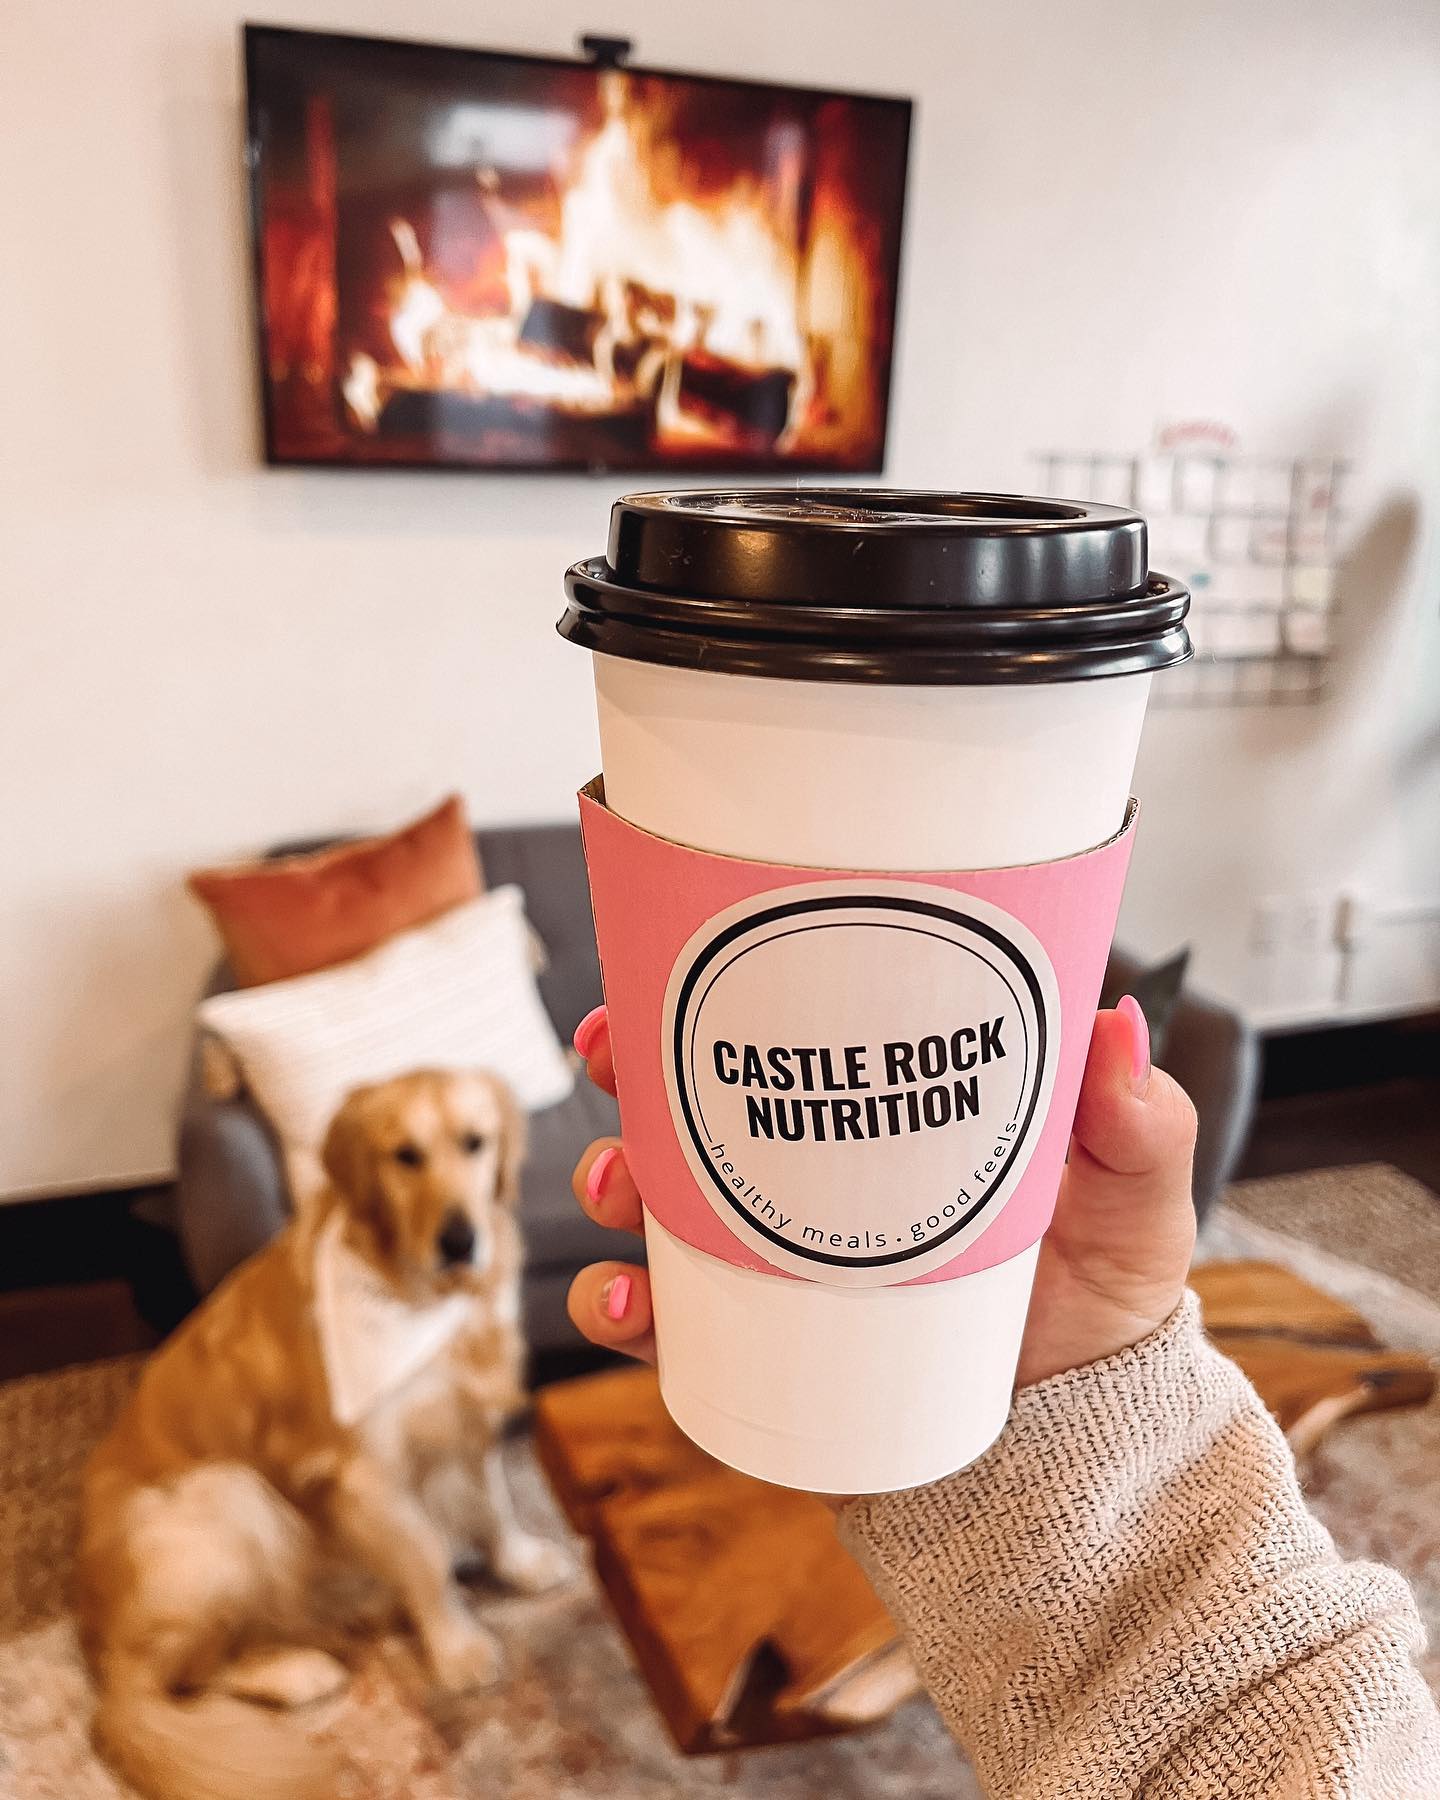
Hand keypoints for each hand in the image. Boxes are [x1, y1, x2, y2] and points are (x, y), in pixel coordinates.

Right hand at [565, 997, 1197, 1388]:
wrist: (1083, 1440)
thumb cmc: (1101, 1299)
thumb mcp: (1131, 1203)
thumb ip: (1139, 1127)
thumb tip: (1115, 1026)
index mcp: (879, 1120)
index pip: (778, 1037)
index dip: (702, 996)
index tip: (649, 969)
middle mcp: (811, 1184)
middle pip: (687, 1109)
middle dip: (626, 1075)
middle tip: (611, 1055)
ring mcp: (774, 1267)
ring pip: (656, 1210)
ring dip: (610, 1184)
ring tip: (617, 1189)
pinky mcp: (758, 1353)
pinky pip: (666, 1330)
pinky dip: (622, 1312)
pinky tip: (626, 1304)